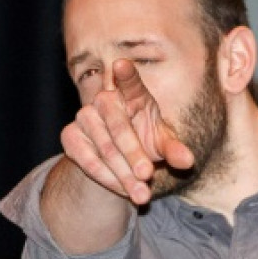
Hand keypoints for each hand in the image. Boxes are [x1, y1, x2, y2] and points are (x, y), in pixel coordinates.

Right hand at [61, 58, 194, 204]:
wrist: (115, 158)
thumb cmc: (144, 141)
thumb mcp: (161, 145)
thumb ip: (173, 150)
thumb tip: (187, 161)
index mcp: (133, 94)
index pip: (130, 82)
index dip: (126, 74)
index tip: (121, 64)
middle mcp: (105, 100)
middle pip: (119, 128)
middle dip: (134, 156)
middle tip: (147, 176)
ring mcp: (84, 116)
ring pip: (105, 149)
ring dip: (124, 175)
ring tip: (142, 194)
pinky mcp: (70, 135)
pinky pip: (88, 161)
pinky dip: (107, 179)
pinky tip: (123, 190)